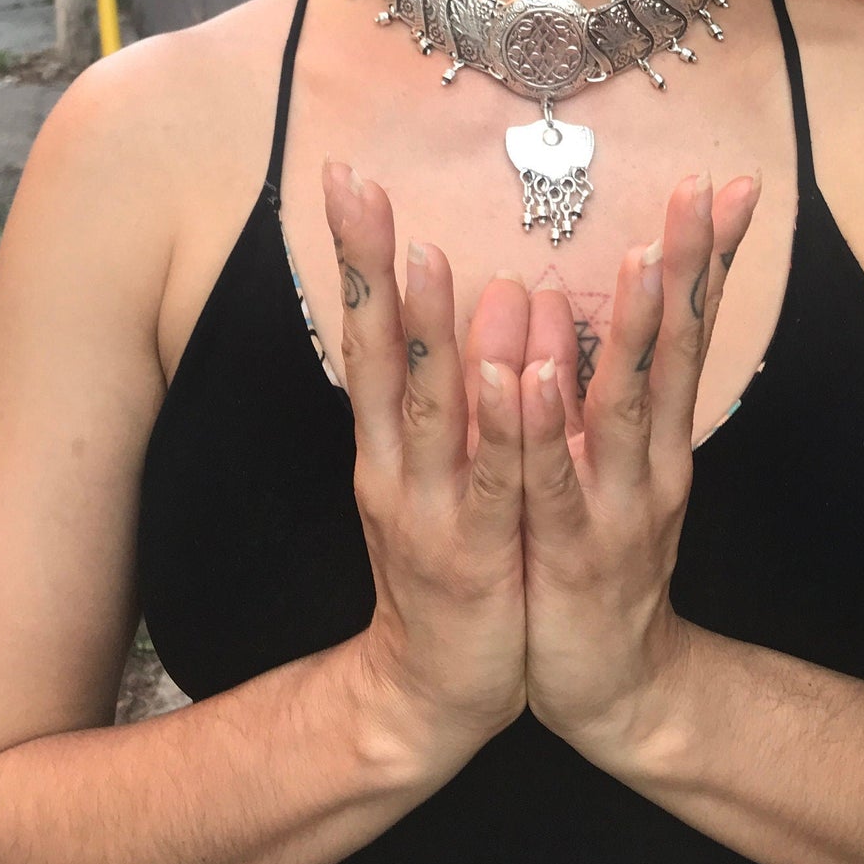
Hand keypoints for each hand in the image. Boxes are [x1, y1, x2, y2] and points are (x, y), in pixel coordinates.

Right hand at [322, 159, 531, 763]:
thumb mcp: (447, 462)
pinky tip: (516, 374)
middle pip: (378, 351)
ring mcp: (433, 509)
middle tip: (353, 187)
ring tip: (427, 254)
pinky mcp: (481, 553)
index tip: (347, 175)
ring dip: (429, 331)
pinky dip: (505, 427)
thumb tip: (499, 287)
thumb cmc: (454, 554)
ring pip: (432, 408)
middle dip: (368, 266)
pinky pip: (499, 480)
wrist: (441, 687)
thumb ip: (466, 383)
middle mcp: (396, 462)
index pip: (368, 328)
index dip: (358, 254)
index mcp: (391, 435)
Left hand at [517, 168, 762, 758]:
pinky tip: (529, 375)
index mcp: (654, 431)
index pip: (689, 326)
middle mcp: (650, 459)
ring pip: (626, 405)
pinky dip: (542, 428)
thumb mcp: (605, 462)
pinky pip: (552, 483)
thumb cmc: (596, 556)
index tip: (729, 184)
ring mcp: (616, 506)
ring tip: (640, 257)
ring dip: (636, 330)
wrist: (611, 686)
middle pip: (677, 349)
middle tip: (703, 191)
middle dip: (688, 266)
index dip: (707, 255)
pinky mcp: (568, 553)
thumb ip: (597, 383)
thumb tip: (575, 297)